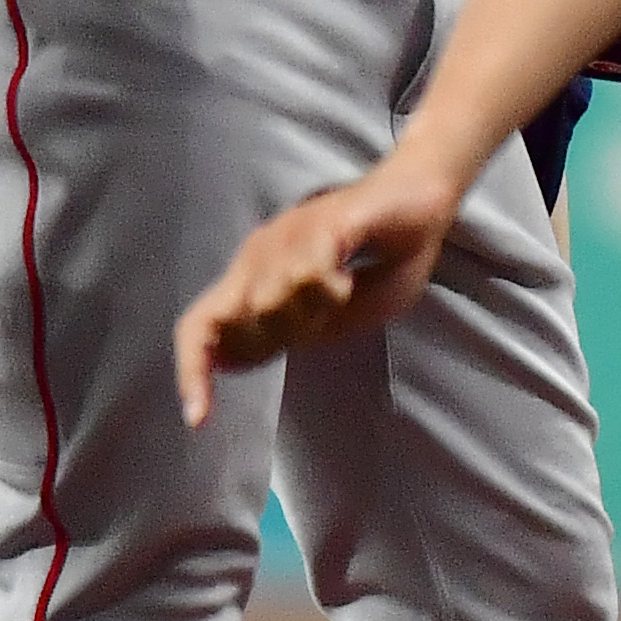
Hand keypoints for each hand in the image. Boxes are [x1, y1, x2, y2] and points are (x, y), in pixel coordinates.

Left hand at [176, 160, 462, 425]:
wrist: (426, 200)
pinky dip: (329, 291)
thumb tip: (235, 360)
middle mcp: (259, 252)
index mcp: (256, 275)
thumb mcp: (343, 315)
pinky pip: (305, 276)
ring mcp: (285, 235)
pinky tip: (347, 281)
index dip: (193, 372)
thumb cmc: (389, 256)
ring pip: (269, 302)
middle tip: (328, 315)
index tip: (200, 419)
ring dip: (313, 312)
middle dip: (282, 338)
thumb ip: (293, 334)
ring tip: (344, 290)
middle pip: (236, 323)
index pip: (200, 326)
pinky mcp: (319, 225)